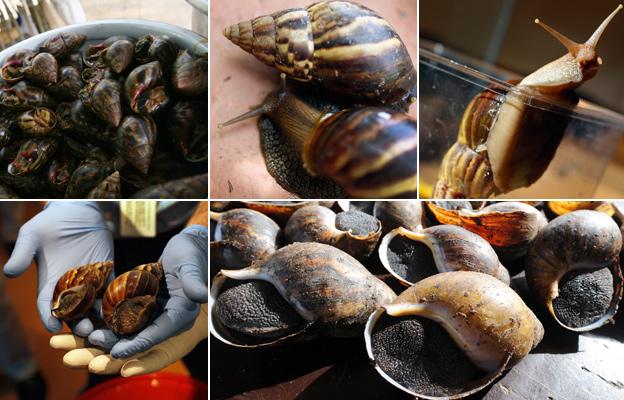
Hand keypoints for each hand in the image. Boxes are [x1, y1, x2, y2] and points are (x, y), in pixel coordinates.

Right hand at [3, 202, 112, 335]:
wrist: (75, 212)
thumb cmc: (50, 223)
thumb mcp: (32, 236)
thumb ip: (23, 253)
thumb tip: (9, 272)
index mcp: (49, 284)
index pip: (47, 306)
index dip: (49, 317)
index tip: (52, 327)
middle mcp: (70, 288)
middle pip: (74, 313)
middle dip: (79, 324)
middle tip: (85, 330)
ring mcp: (90, 282)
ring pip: (95, 306)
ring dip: (100, 317)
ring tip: (106, 325)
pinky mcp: (106, 273)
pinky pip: (112, 289)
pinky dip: (116, 299)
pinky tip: (123, 307)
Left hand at [89, 225, 206, 357]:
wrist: (190, 244)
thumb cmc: (192, 252)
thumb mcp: (191, 265)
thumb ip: (193, 282)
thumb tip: (202, 295)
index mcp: (181, 314)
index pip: (157, 334)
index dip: (137, 344)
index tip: (116, 352)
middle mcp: (168, 318)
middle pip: (139, 338)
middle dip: (114, 344)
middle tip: (91, 344)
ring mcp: (156, 312)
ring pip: (129, 330)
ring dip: (107, 334)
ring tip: (83, 336)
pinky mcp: (147, 305)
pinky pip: (126, 316)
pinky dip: (109, 319)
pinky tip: (88, 319)